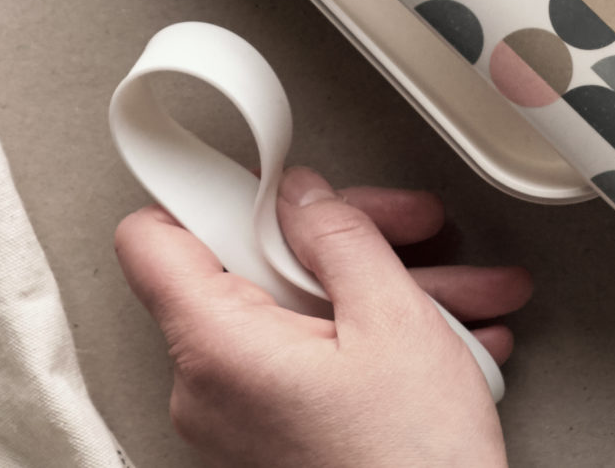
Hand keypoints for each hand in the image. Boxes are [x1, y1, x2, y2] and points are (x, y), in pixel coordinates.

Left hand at [114, 167, 529, 467]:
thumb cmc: (411, 467)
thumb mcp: (393, 319)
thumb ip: (340, 236)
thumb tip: (306, 197)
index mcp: (216, 346)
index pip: (152, 239)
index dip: (207, 193)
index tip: (260, 176)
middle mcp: (208, 389)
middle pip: (250, 269)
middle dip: (342, 243)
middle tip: (408, 230)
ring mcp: (240, 421)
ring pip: (296, 315)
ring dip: (381, 293)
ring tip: (462, 294)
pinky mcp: (274, 441)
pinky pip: (309, 362)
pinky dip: (370, 342)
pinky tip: (445, 337)